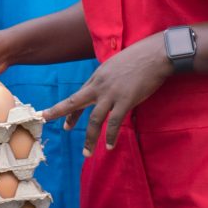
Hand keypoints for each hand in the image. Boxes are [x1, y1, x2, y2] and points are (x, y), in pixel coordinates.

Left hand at [42, 37, 171, 155]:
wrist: (155, 54)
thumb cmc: (139, 58)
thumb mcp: (116, 66)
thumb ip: (108, 79)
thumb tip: (106, 89)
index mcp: (97, 77)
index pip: (79, 96)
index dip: (69, 111)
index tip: (65, 124)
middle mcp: (100, 85)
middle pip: (76, 102)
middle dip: (62, 114)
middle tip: (53, 127)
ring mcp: (112, 93)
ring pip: (95, 119)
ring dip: (90, 138)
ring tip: (87, 153)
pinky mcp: (126, 100)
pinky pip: (115, 122)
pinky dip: (111, 135)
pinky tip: (109, 146)